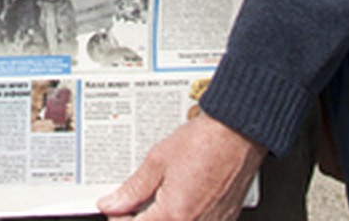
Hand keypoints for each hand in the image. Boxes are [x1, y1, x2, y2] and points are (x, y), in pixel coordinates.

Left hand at [96, 113, 264, 220]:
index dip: (118, 218)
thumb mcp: (158, 160)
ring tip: (158, 200)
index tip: (115, 207)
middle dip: (139, 219)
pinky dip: (181, 218)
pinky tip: (179, 201)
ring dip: (162, 218)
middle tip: (133, 205)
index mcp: (174, 216)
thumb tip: (111, 204)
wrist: (237, 135)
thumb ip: (133, 189)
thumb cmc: (204, 143)